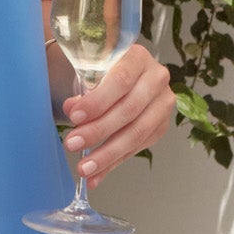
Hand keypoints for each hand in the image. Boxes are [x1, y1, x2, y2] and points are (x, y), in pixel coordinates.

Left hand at [61, 42, 174, 185]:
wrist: (113, 75)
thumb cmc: (98, 70)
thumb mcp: (87, 71)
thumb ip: (80, 88)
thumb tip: (71, 109)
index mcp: (137, 57)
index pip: (120, 80)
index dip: (98, 100)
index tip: (74, 115)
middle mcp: (156, 78)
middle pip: (129, 110)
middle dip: (98, 131)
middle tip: (72, 144)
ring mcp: (162, 104)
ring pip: (136, 133)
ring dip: (107, 155)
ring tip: (84, 168)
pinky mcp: (160, 126)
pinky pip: (136, 149)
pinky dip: (113, 164)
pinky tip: (95, 176)